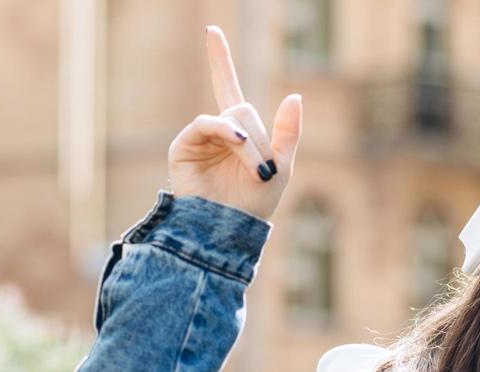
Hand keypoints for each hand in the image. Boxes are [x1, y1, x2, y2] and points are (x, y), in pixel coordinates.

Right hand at [166, 26, 302, 221]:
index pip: (228, 88)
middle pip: (243, 109)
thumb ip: (289, 133)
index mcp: (239, 134)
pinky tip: (237, 143)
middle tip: (263, 171)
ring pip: (232, 118)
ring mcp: (199, 138)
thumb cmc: (254, 207)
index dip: (219, 61)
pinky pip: (206, 123)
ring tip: (255, 171)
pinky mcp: (184, 147)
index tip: (211, 32)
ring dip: (249, 144)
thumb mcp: (282, 167)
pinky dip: (226, 131)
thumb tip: (294, 95)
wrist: (228, 232)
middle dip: (259, 138)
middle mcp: (217, 131)